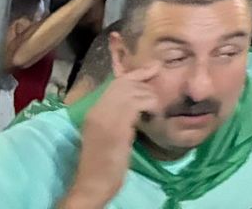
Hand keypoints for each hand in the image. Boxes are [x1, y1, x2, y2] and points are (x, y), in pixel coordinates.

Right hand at [69, 63, 165, 203]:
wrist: (94, 184)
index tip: (153, 69)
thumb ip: (120, 114)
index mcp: (94, 111)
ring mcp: (105, 117)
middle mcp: (97, 110)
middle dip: (146, 84)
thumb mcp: (112, 132)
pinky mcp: (115, 127)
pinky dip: (151, 108)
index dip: (137, 74)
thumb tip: (139, 98)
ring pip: (134, 91)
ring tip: (154, 113)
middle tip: (158, 95)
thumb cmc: (105, 162)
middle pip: (126, 83)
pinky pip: (138, 104)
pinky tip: (153, 119)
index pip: (116, 83)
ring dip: (150, 99)